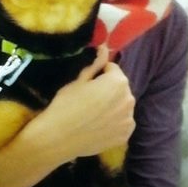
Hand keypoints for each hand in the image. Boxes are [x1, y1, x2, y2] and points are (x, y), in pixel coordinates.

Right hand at [0, 46, 135, 186]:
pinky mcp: (125, 136)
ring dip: (113, 105)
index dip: (99, 74)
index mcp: (118, 82)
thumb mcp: (78, 80)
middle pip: (120, 88)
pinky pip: (122, 123)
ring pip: (121, 106)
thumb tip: (104, 48)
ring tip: (93, 113)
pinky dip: (114, 122)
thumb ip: (95, 64)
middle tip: (88, 98)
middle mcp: (129, 99)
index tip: (87, 82)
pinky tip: (98, 125)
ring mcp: (128, 120)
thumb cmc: (65, 105)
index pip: (112, 69)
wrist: (57, 138)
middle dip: (108, 89)